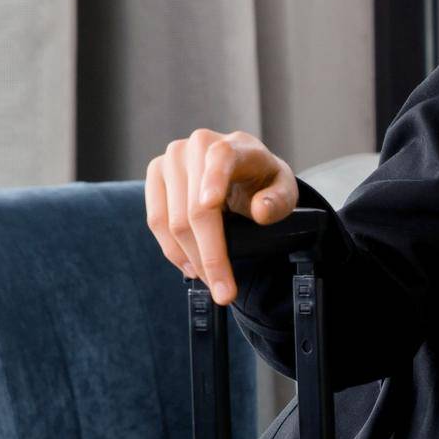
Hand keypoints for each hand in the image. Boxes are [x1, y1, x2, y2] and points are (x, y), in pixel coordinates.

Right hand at [144, 129, 297, 304]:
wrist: (241, 170)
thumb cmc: (264, 182)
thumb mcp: (284, 190)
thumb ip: (278, 200)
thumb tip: (260, 211)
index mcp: (234, 144)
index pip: (220, 158)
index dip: (213, 181)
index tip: (211, 205)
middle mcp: (195, 146)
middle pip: (195, 209)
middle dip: (210, 256)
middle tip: (225, 293)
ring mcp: (170, 159)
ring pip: (172, 220)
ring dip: (192, 259)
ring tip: (212, 284)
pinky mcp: (155, 175)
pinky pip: (155, 220)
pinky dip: (173, 249)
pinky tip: (191, 267)